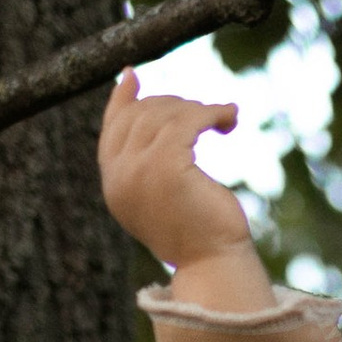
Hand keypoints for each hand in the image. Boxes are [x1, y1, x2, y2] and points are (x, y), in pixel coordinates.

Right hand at [100, 71, 265, 294]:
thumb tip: (151, 117)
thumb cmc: (202, 232)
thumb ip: (151, 158)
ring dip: (198, 109)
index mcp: (115, 187)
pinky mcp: (165, 167)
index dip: (122, 100)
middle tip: (207, 113)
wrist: (215, 265)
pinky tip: (229, 118)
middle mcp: (119, 178)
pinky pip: (187, 121)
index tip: (133, 75)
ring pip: (163, 115)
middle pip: (139, 115)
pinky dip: (210, 113)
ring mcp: (137, 172)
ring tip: (224, 118)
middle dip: (174, 105)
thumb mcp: (168, 191)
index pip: (111, 129)